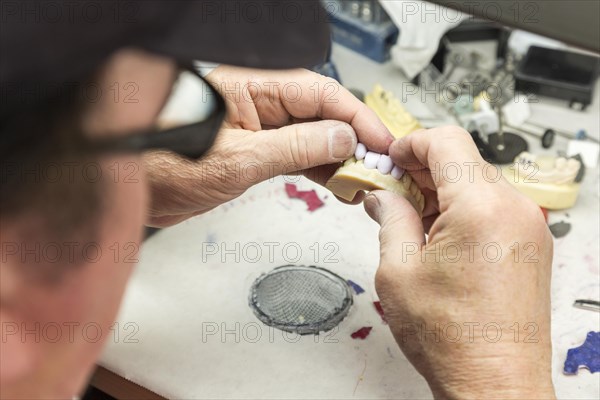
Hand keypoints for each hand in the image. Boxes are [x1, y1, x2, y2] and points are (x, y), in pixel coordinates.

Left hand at [144, 66, 392, 226]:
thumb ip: (296, 147)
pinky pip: (299, 154)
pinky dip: (320, 169)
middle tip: (377, 169)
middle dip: (354, 140)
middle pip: (323, 114)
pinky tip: (337, 183)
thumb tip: (342, 139)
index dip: (358, 118)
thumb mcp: (239, 159)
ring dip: (340, 159)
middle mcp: (260, 103)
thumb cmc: (163, 163)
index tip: (382, 143)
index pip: (322, 94)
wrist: (131, 188)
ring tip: (362, 181)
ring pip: (315, 136)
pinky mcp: (256, 151)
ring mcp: (260, 128)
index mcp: (255, 87)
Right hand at [364, 127, 554, 398]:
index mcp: (481, 209)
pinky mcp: (530, 243)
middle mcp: (514, 210)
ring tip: (410, 219)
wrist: (496, 383)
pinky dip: (461, 208)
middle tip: (389, 191)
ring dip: (440, 191)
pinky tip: (436, 233)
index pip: (445, 141)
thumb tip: (382, 196)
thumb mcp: (399, 271)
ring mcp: (528, 226)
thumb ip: (389, 219)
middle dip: (420, 170)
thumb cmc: (455, 340)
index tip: (390, 158)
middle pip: (462, 159)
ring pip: (476, 181)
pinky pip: (491, 205)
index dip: (410, 143)